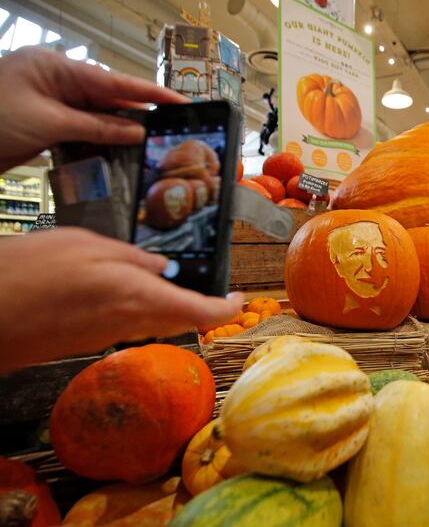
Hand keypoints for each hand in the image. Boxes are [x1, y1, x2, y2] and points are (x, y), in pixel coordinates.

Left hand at [0, 47, 187, 170]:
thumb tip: (136, 132)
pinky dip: (100, 142)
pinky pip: (82, 131)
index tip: (181, 102)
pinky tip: (121, 153)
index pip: (114, 81)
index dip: (150, 93)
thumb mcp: (48, 123)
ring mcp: (50, 103)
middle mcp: (56, 82)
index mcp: (56, 68)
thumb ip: (96, 126)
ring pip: (97, 117)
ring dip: (121, 132)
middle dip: (140, 114)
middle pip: (109, 99)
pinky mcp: (45, 125)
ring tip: (154, 144)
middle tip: (175, 128)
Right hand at [0, 228, 242, 372]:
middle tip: (209, 286)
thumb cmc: (30, 273)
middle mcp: (130, 324)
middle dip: (198, 304)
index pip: (201, 313)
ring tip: (165, 277)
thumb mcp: (88, 246)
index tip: (238, 300)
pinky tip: (120, 285)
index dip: (226, 309)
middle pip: (180, 319)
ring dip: (167, 303)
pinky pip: (125, 323)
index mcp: (140, 298)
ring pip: (154, 321)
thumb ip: (131, 258)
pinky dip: (135, 306)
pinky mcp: (86, 341)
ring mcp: (107, 336)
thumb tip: (160, 268)